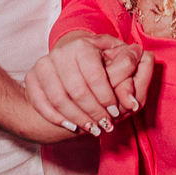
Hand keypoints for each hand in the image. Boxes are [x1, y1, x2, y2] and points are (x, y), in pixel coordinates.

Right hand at [25, 33, 153, 135]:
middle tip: (105, 125)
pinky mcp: (31, 79)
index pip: (96, 76)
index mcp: (83, 46)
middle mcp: (60, 53)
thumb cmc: (94, 70)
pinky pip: (41, 103)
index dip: (108, 98)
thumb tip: (144, 56)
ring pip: (59, 99)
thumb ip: (129, 66)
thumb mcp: (115, 67)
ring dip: (78, 118)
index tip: (116, 112)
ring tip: (91, 128)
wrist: (62, 72)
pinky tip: (71, 125)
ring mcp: (43, 66)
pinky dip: (57, 118)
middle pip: (77, 91)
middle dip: (94, 112)